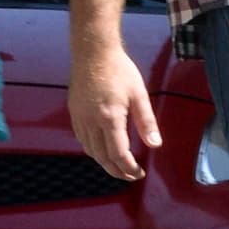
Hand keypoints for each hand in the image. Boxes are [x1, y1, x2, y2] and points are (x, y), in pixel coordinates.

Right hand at [68, 48, 160, 179]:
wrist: (93, 52)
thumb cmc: (119, 70)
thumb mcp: (139, 95)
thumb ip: (146, 122)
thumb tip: (155, 145)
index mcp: (109, 119)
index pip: (118, 154)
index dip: (129, 168)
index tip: (139, 173)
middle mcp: (91, 122)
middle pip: (102, 157)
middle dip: (117, 171)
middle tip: (130, 176)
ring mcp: (79, 118)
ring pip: (90, 150)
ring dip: (104, 163)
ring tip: (118, 167)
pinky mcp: (74, 112)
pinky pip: (81, 139)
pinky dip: (92, 150)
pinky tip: (102, 150)